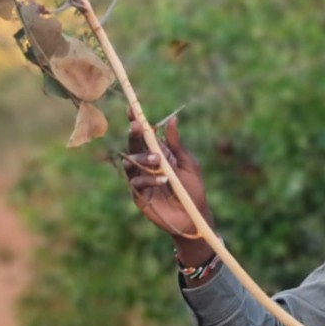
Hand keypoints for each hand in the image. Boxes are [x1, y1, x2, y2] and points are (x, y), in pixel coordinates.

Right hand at [124, 110, 212, 262]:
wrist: (193, 216)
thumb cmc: (193, 189)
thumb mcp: (188, 164)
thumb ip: (177, 144)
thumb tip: (172, 119)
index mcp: (159, 153)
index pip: (144, 135)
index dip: (136, 122)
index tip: (130, 109)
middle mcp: (147, 164)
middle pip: (134, 146)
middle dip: (134, 135)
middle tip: (136, 128)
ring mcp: (141, 179)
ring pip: (131, 163)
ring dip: (143, 159)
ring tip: (158, 161)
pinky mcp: (138, 194)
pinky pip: (135, 182)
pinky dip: (148, 179)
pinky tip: (162, 180)